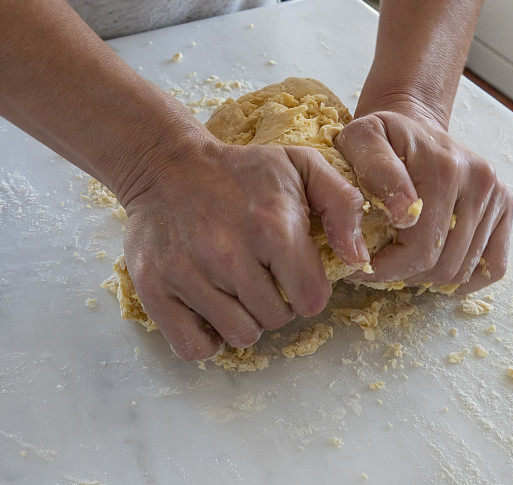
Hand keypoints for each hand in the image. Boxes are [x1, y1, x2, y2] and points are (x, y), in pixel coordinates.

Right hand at [119, 128, 367, 360]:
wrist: (165, 165)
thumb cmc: (240, 170)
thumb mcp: (302, 166)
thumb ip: (343, 205)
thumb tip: (358, 257)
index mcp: (273, 228)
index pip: (311, 300)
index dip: (309, 290)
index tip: (294, 272)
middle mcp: (229, 256)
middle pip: (276, 320)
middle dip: (276, 303)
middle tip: (261, 273)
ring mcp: (187, 275)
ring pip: (239, 336)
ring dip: (244, 318)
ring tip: (235, 285)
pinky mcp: (154, 290)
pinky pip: (194, 347)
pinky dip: (207, 336)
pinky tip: (210, 306)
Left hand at [335, 98, 512, 293]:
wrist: (415, 126)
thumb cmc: (384, 139)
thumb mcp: (362, 139)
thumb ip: (374, 169)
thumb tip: (403, 213)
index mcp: (444, 168)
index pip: (420, 249)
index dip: (385, 269)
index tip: (359, 267)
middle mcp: (479, 182)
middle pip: (444, 264)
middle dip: (404, 276)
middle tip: (378, 268)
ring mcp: (497, 196)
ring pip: (463, 270)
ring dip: (428, 278)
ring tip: (401, 263)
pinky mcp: (505, 208)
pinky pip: (494, 265)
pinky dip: (465, 280)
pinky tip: (436, 272)